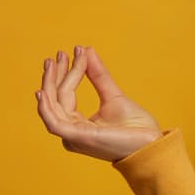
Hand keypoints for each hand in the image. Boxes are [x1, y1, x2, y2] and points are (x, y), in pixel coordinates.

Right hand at [36, 46, 162, 160]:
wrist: (151, 143)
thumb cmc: (136, 127)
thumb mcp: (113, 95)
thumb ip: (98, 76)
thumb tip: (86, 50)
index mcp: (78, 125)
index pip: (66, 96)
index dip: (69, 72)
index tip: (76, 51)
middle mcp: (71, 132)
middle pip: (55, 100)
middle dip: (54, 76)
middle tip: (57, 54)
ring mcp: (73, 137)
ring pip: (53, 106)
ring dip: (51, 83)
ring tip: (54, 61)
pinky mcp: (77, 138)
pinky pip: (54, 121)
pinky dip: (46, 106)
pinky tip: (43, 90)